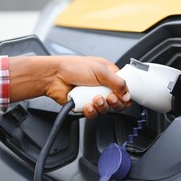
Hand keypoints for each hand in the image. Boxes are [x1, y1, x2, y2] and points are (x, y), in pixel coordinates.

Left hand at [9, 56, 130, 118]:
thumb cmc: (73, 67)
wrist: (54, 76)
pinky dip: (91, 111)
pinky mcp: (84, 105)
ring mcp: (92, 96)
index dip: (125, 94)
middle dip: (114, 102)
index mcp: (108, 74)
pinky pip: (93, 113)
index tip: (123, 97)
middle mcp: (101, 86)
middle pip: (116, 101)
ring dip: (102, 106)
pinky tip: (87, 105)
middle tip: (109, 98)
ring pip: (105, 109)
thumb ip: (118, 83)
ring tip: (95, 99)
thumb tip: (127, 95)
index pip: (123, 88)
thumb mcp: (101, 71)